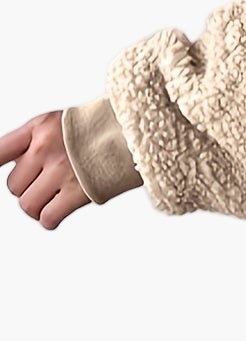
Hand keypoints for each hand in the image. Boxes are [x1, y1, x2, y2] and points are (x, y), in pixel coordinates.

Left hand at [2, 112, 91, 229]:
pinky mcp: (79, 192)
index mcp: (40, 128)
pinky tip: (62, 207)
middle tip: (50, 180)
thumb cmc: (99, 128)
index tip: (8, 178)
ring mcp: (62, 170)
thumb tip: (10, 163)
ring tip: (57, 195)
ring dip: (40, 206)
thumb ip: (30, 141)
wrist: (138, 130)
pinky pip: (47, 218)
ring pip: (27, 206)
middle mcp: (47, 148)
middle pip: (14, 187)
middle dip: (29, 187)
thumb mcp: (58, 122)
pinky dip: (52, 217)